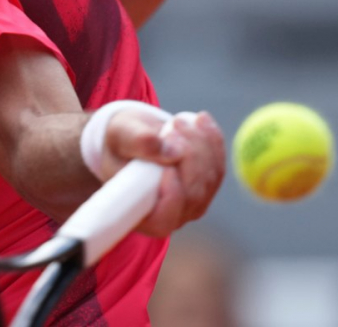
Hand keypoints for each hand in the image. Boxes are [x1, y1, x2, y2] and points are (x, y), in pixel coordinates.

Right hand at [101, 109, 225, 236]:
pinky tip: (201, 119)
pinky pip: (218, 165)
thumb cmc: (119, 141)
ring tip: (178, 120)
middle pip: (193, 193)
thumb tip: (172, 151)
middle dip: (189, 155)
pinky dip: (212, 140)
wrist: (132, 136)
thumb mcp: (121, 135)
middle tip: (173, 124)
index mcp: (141, 213)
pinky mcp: (205, 186)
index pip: (164, 218)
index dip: (172, 194)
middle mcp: (170, 215)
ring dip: (200, 143)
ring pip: (210, 176)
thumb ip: (140, 142)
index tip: (167, 165)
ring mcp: (192, 203)